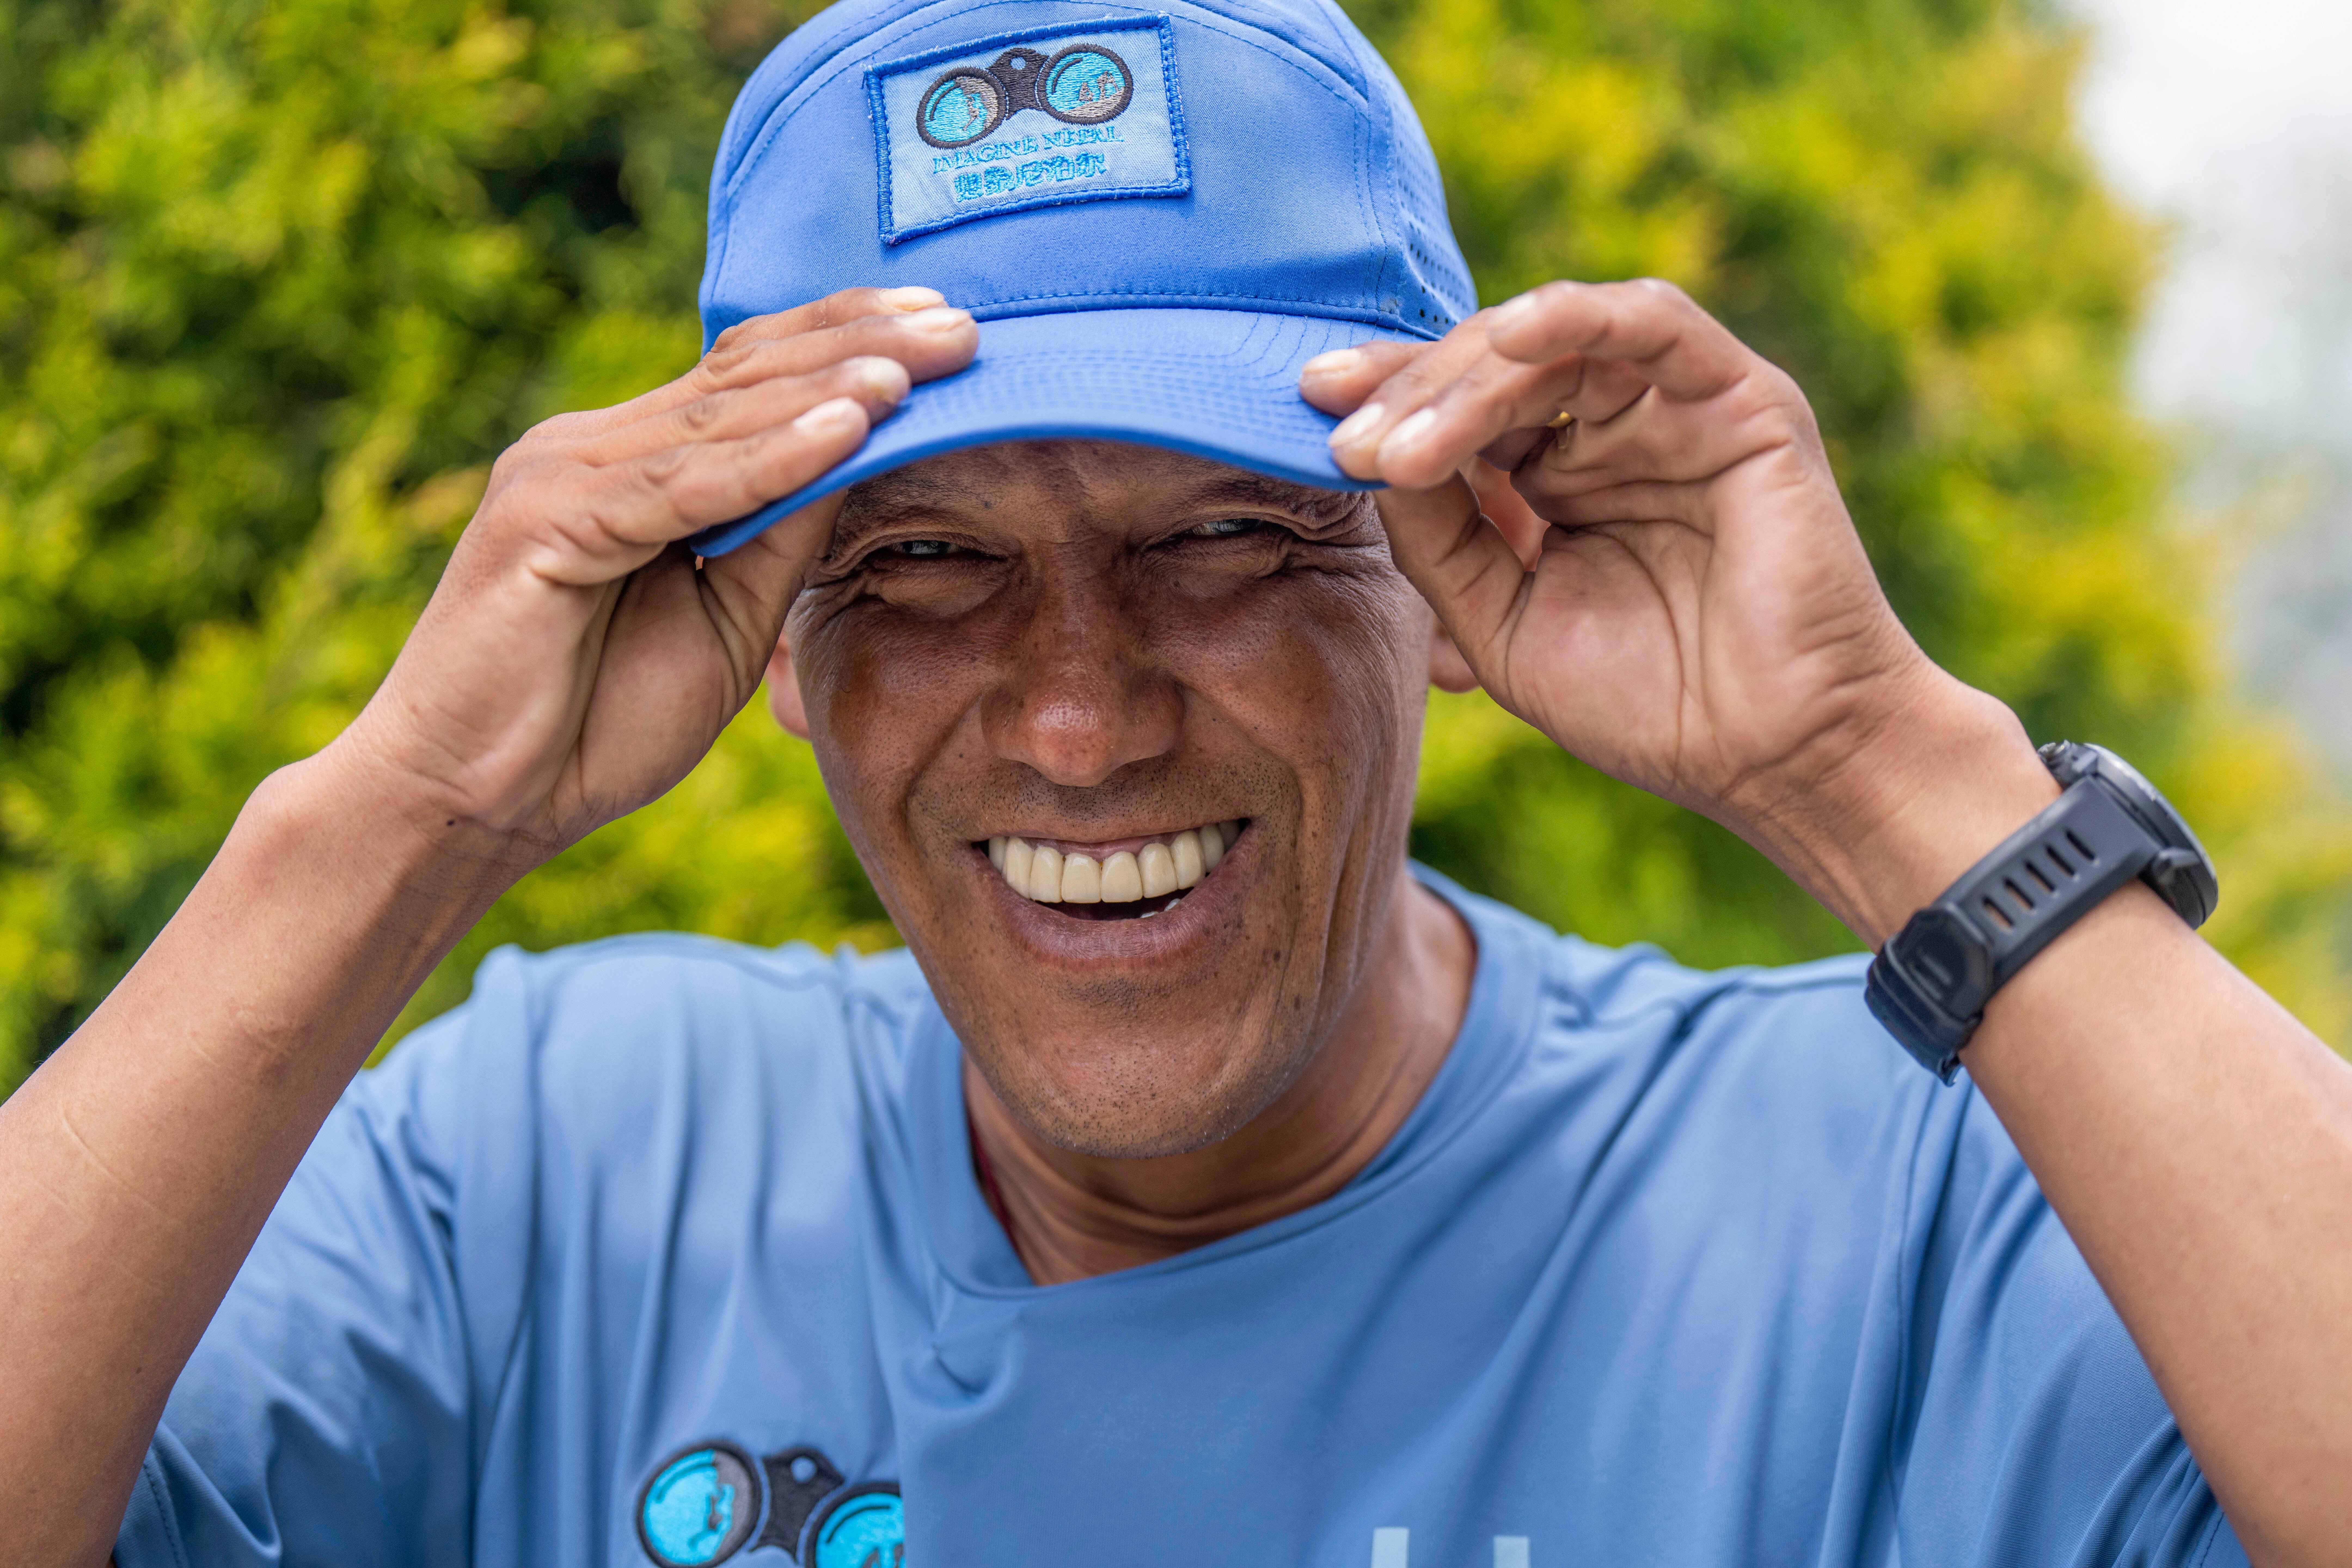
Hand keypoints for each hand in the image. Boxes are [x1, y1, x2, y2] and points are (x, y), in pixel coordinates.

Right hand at [334, 286, 977, 861]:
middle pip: (746, 372)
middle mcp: (591, 446)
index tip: (944, 324)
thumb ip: (781, 535)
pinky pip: (681, 486)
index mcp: (631, 461)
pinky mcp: (543, 523)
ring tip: (920, 364)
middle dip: (860, 343)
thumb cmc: (596, 721)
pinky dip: (769, 458)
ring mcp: (560, 475)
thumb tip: (862, 457)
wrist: (481, 798)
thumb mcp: (728, 617)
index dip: (848, 340)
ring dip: (830, 386)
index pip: (753, 375)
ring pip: (720, 417)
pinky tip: (846, 430)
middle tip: (964, 323)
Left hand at [1299, 279, 2038, 924]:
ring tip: (1401, 443)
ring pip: (1552, 342)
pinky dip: (1578, 318)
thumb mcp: (1499, 618)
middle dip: (1408, 394)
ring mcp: (1678, 408)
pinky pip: (1654, 322)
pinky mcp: (1741, 399)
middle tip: (1344, 439)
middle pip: (1492, 367)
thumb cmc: (1645, 701)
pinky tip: (1512, 341)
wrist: (1769, 755)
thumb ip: (1438, 535)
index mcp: (1554, 479)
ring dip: (1465, 382)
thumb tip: (1367, 456)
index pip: (1456, 412)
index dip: (1386, 403)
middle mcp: (1611, 429)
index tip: (1308, 410)